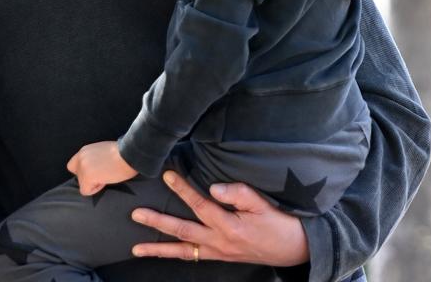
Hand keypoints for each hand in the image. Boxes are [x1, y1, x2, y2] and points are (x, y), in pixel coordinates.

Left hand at [66, 141, 137, 195]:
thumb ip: (93, 158)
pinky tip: (106, 180)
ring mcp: (83, 167)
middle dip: (87, 178)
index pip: (73, 165)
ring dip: (94, 183)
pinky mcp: (87, 177)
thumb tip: (94, 169)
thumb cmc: (123, 153)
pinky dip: (96, 189)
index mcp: (84, 150)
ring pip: (82, 184)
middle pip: (76, 176)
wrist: (129, 154)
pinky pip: (86, 191)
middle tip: (102, 175)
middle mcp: (80, 157)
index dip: (83, 171)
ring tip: (107, 176)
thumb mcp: (103, 151)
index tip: (96, 171)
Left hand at [130, 171, 307, 266]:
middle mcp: (219, 241)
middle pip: (182, 230)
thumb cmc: (279, 223)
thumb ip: (238, 193)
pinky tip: (163, 252)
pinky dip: (176, 255)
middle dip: (157, 222)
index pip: (200, 204)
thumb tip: (213, 187)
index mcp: (229, 225)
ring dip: (158, 249)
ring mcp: (218, 251)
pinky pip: (193, 256)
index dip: (182, 189)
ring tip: (136, 249)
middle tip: (136, 215)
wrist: (294, 249)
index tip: (167, 175)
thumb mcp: (263, 205)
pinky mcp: (220, 256)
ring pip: (182, 250)